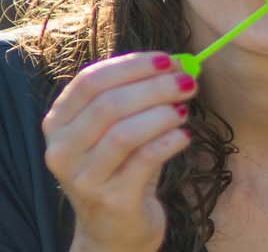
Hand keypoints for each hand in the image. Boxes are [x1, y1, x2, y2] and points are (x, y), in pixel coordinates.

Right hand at [43, 52, 196, 251]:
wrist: (115, 229)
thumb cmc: (121, 169)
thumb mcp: (116, 131)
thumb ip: (135, 98)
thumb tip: (176, 64)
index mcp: (58, 124)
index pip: (90, 81)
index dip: (132, 65)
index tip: (168, 59)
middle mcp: (63, 150)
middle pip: (109, 104)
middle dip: (155, 87)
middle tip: (188, 82)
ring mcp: (84, 177)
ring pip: (125, 132)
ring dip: (164, 114)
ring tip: (184, 111)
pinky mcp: (112, 198)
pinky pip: (146, 159)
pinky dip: (171, 141)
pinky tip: (184, 137)